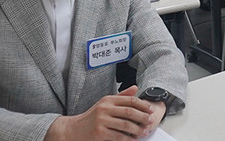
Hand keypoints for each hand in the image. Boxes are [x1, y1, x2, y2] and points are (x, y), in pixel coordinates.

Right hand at [45, 86, 161, 140]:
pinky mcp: (99, 133)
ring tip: (144, 132)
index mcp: (108, 100)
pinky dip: (128, 138)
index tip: (151, 110)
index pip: (130, 100)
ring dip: (137, 130)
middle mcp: (105, 108)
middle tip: (150, 121)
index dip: (143, 105)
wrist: (73, 130)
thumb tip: (136, 88)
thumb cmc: (91, 117)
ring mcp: (101, 121)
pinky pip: (118, 136)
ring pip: (125, 125)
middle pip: (129, 112)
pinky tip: (133, 139)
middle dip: (143, 117)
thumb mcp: (105, 104)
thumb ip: (121, 96)